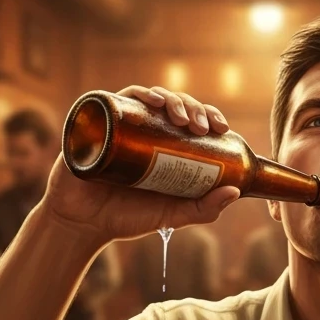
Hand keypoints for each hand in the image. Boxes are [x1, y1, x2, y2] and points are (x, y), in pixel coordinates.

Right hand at [41, 85, 238, 243]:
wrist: (83, 224)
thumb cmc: (126, 218)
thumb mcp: (171, 215)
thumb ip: (203, 209)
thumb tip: (236, 192)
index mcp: (163, 145)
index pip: (190, 119)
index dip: (208, 115)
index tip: (221, 128)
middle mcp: (143, 130)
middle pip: (172, 105)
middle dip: (192, 108)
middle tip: (201, 127)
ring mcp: (120, 124)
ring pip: (149, 97)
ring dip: (169, 99)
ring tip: (181, 118)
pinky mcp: (96, 123)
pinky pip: (115, 98)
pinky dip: (136, 94)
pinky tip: (150, 100)